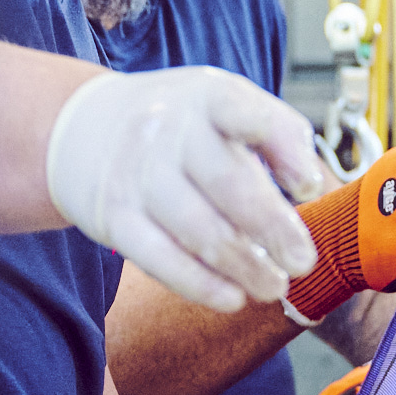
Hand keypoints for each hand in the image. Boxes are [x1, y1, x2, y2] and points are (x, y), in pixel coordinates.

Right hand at [46, 67, 334, 314]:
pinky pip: (160, 258)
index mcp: (206, 95)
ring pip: (197, 229)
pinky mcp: (115, 216)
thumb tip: (313, 184)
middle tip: (302, 262)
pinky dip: (200, 285)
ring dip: (243, 266)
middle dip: (272, 228)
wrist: (81, 127)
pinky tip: (232, 299)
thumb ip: (274, 133)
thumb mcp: (222, 104)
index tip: (309, 187)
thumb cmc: (176, 123)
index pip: (246, 113)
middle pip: (227, 182)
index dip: (284, 150)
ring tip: (274, 287)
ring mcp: (137, 173)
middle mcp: (168, 129)